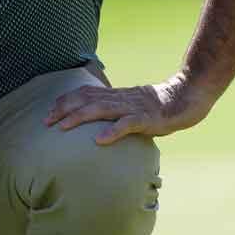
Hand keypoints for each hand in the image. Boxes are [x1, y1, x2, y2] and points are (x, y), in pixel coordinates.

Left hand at [44, 77, 215, 145]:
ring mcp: (133, 108)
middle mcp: (120, 99)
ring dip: (79, 118)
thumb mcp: (134, 108)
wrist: (188, 96)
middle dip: (64, 110)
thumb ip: (117, 114)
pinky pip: (127, 124)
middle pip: (86, 99)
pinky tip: (98, 140)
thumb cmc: (161, 107)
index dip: (65, 101)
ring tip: (63, 128)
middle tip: (46, 122)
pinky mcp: (147, 119)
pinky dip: (111, 132)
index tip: (48, 113)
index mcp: (116, 96)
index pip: (85, 94)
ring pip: (101, 109)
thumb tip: (100, 128)